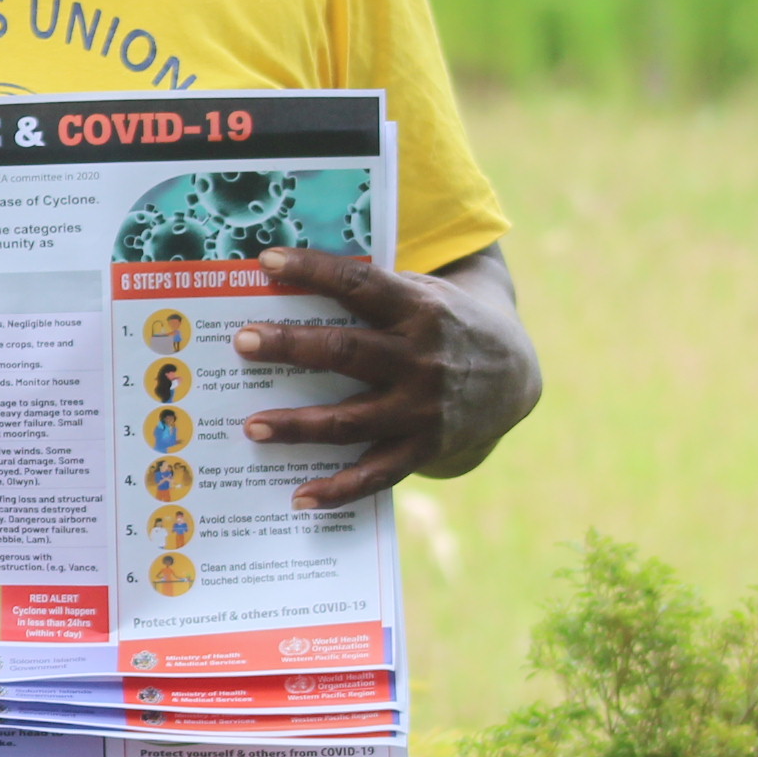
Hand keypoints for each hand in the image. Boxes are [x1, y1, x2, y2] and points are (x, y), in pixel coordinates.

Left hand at [233, 244, 539, 509]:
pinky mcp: (425, 448)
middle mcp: (421, 360)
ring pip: (351, 420)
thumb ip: (371, 293)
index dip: (315, 269)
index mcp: (418, 309)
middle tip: (242, 342)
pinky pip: (376, 474)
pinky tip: (299, 496)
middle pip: (346, 352)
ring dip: (298, 426)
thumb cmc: (444, 324)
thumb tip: (288, 282)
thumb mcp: (421, 294)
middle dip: (291, 346)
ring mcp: (423, 409)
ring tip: (251, 427)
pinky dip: (339, 490)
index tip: (269, 260)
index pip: (360, 283)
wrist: (515, 372)